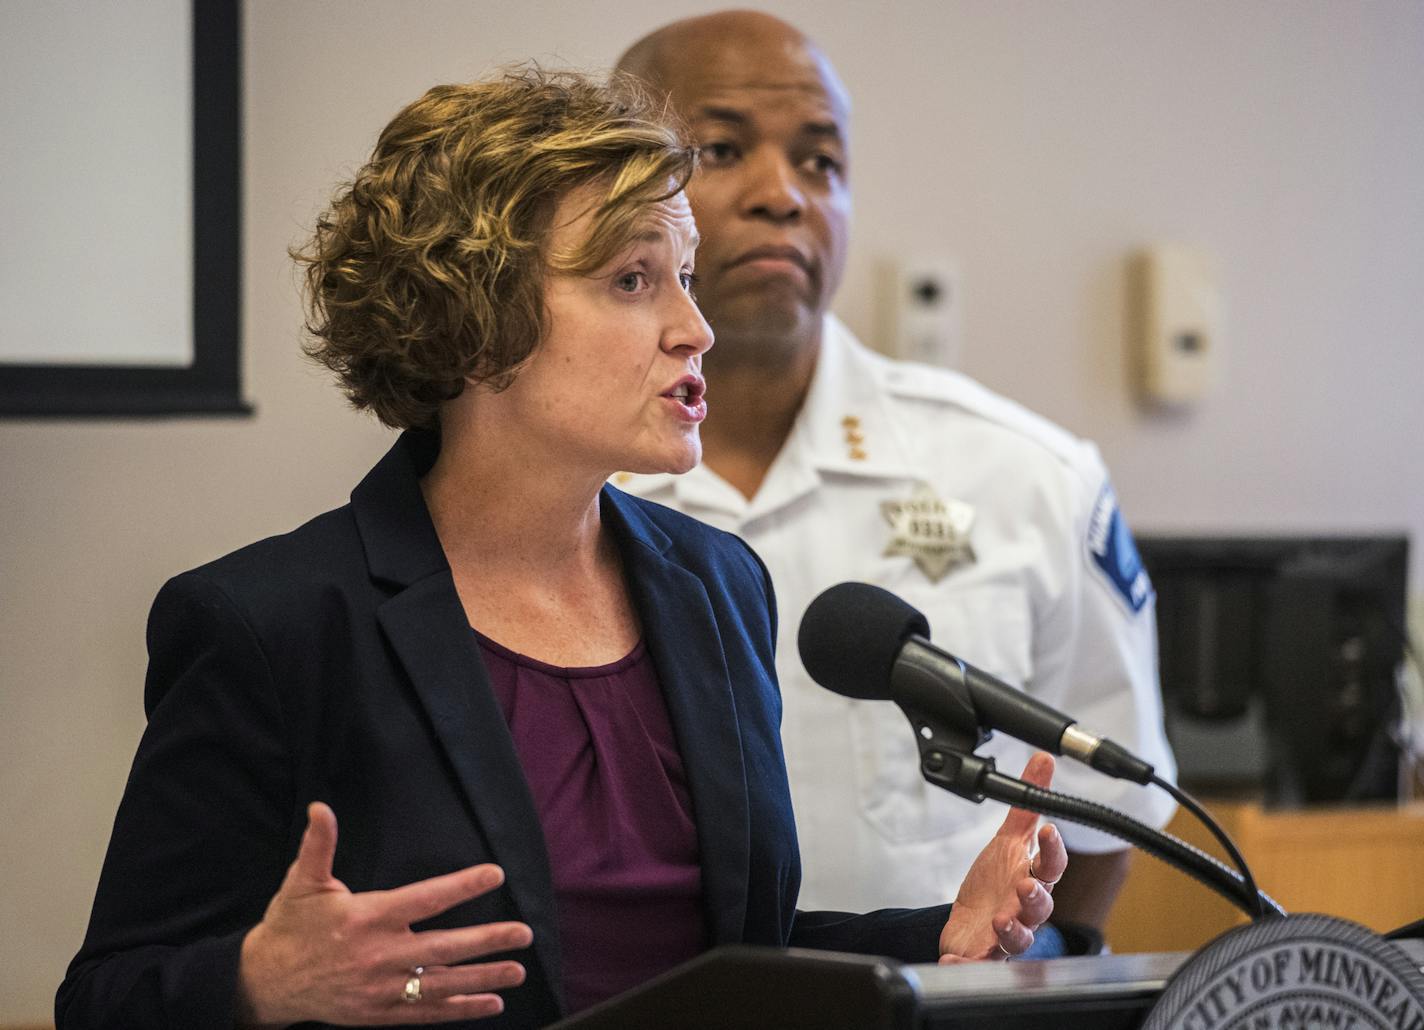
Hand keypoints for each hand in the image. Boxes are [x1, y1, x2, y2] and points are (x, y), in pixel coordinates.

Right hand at [236, 803, 531, 1026]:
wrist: (264, 982)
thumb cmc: (289, 926)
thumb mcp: (301, 883)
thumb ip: (318, 846)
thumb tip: (322, 808)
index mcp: (367, 918)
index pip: (425, 899)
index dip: (462, 886)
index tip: (494, 874)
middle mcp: (379, 955)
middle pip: (443, 949)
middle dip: (487, 941)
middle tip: (523, 933)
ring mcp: (381, 989)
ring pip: (441, 985)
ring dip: (483, 980)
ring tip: (517, 972)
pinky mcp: (379, 1012)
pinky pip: (426, 1013)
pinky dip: (460, 1009)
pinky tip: (490, 1004)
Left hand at [937, 752, 1066, 962]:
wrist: (972, 921)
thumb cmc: (996, 881)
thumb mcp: (1008, 839)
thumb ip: (1026, 805)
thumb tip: (1043, 759)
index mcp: (1032, 879)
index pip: (1051, 866)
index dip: (1054, 850)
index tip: (1050, 831)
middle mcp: (1024, 910)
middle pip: (1040, 907)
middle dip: (1035, 897)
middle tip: (1025, 885)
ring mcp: (1005, 935)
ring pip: (1017, 938)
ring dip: (1011, 930)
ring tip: (999, 920)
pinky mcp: (981, 955)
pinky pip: (977, 964)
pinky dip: (966, 964)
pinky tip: (953, 961)